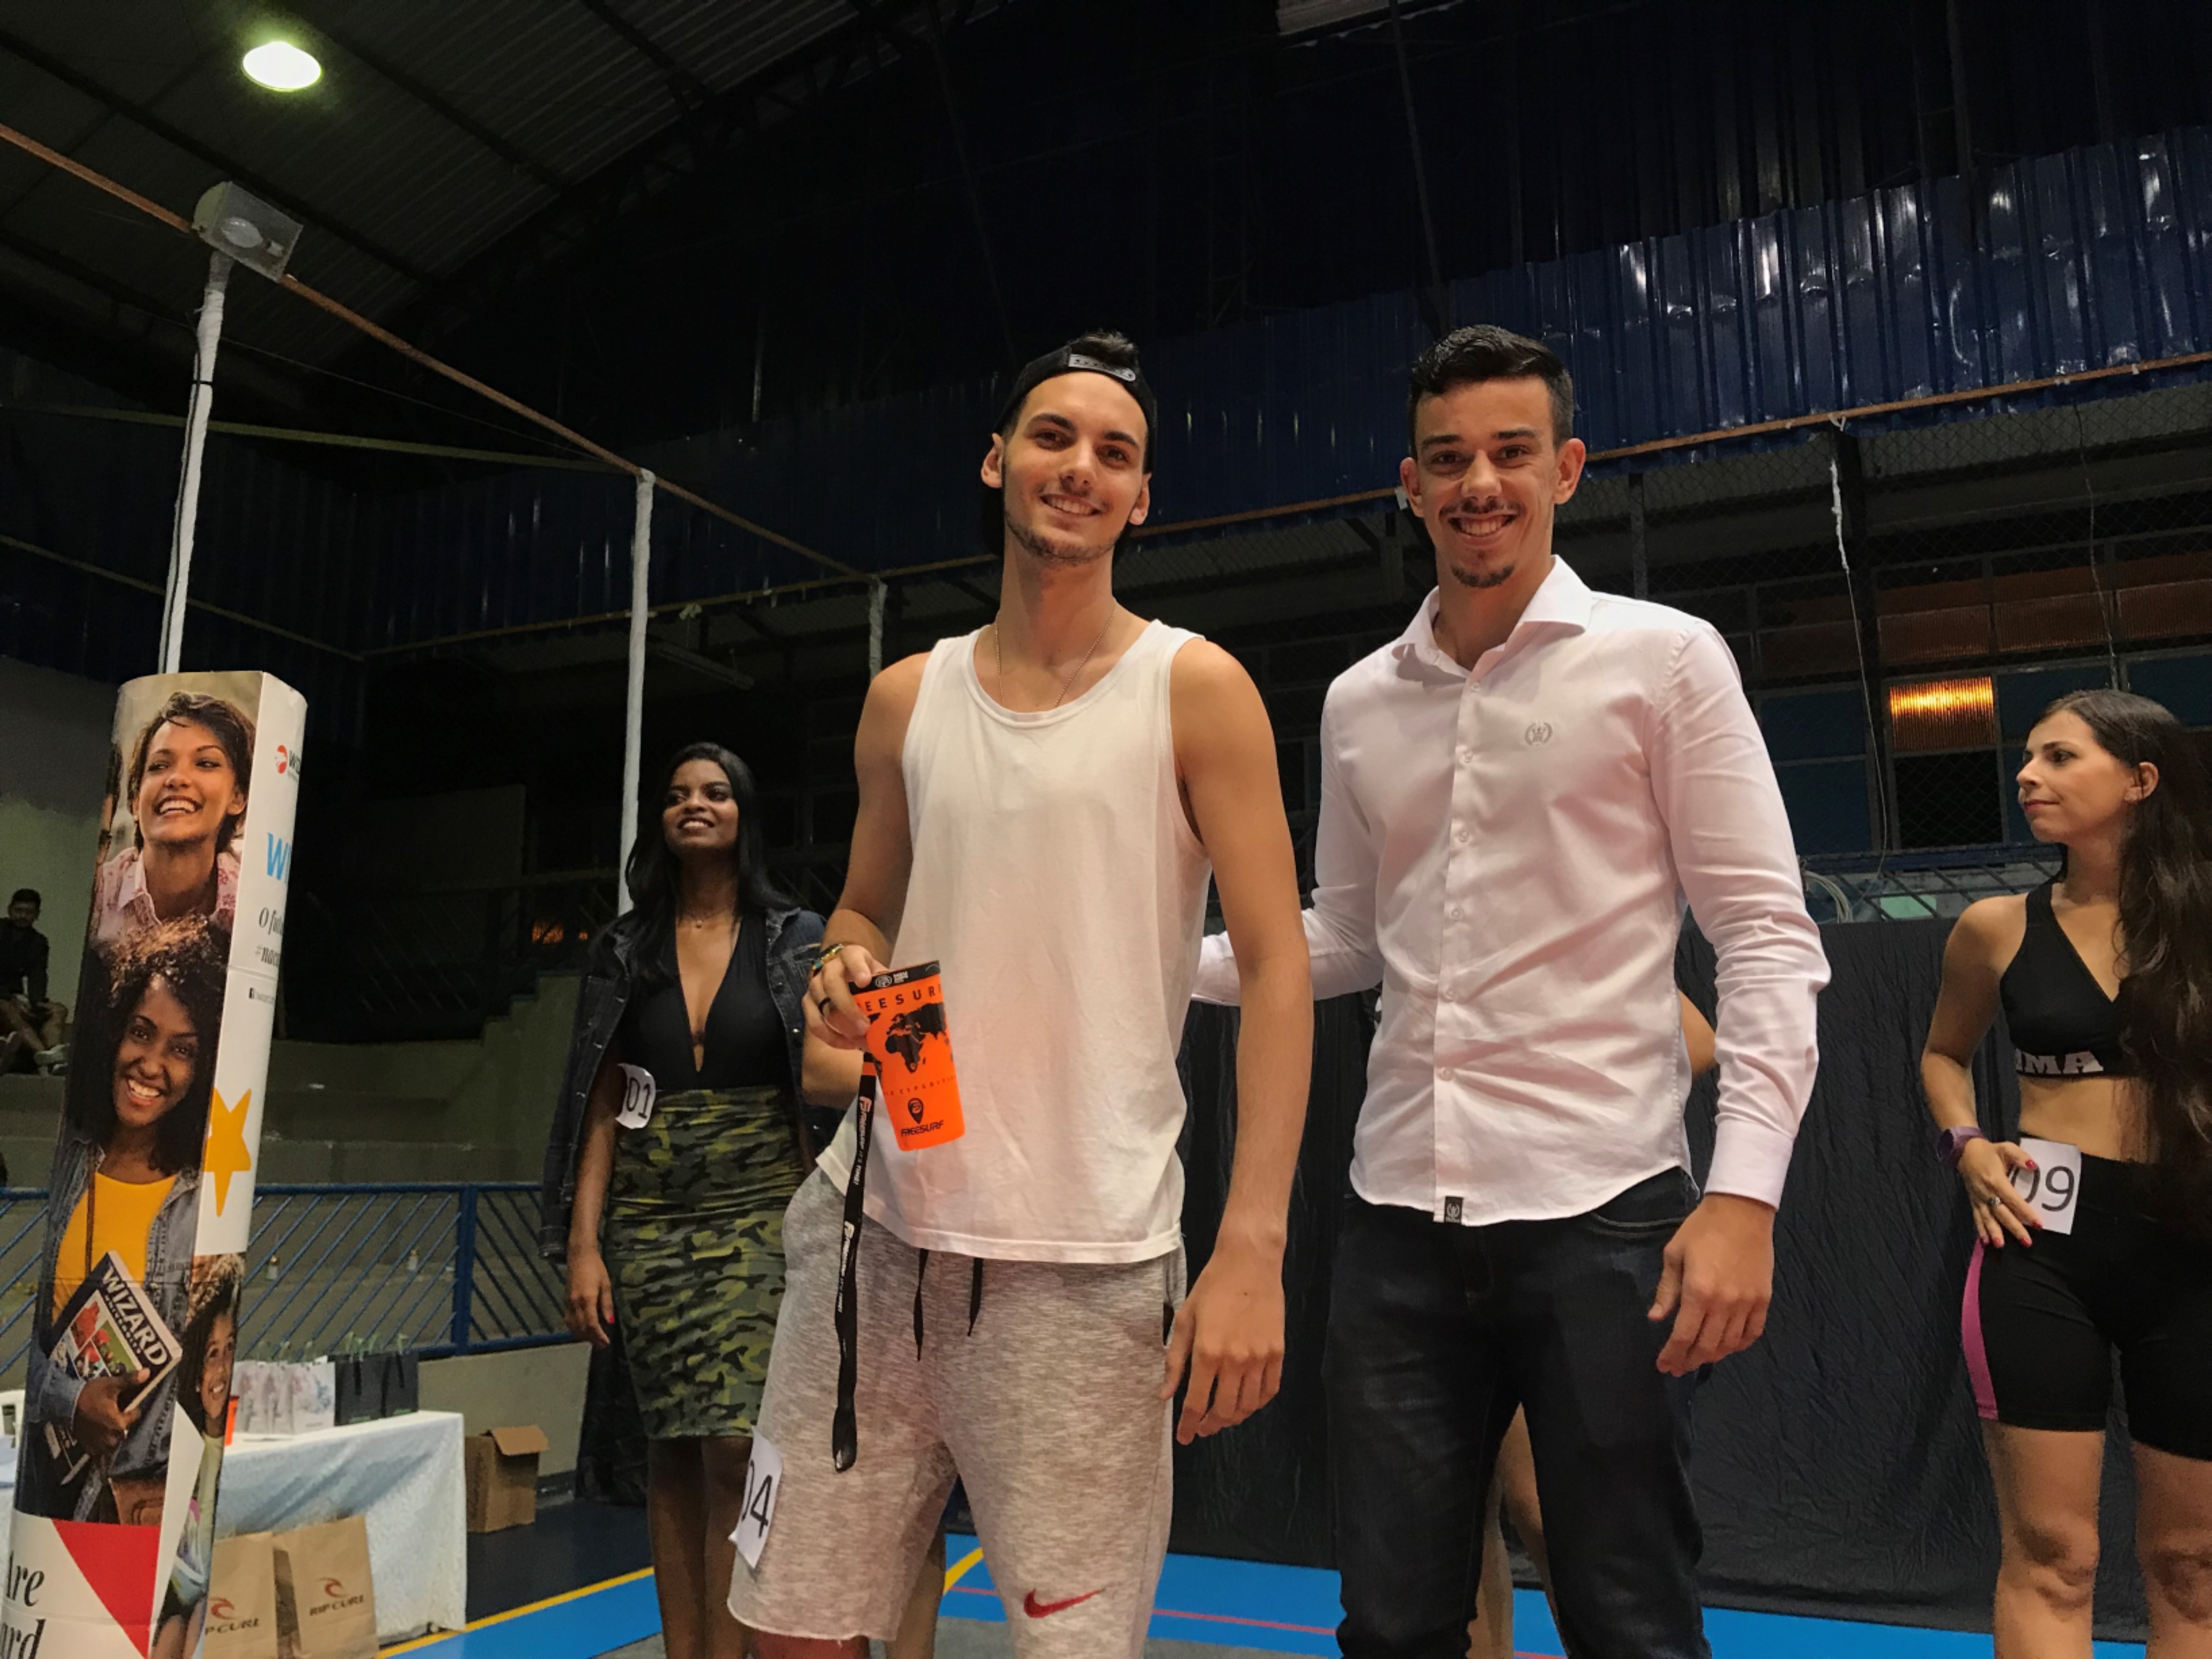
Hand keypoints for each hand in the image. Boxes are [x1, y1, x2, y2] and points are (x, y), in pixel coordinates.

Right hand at [73, 1370, 147, 1455]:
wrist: (64, 1403)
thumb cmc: (90, 1394)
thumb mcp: (112, 1385)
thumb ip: (130, 1381)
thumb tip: (147, 1372)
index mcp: (119, 1423)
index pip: (134, 1416)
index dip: (132, 1408)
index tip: (126, 1403)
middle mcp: (110, 1436)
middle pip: (124, 1430)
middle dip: (122, 1423)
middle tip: (116, 1412)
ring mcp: (98, 1443)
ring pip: (112, 1442)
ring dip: (112, 1434)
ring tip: (108, 1423)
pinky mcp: (87, 1445)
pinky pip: (99, 1447)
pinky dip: (100, 1442)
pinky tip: (98, 1431)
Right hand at [565, 1248, 615, 1347]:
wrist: (579, 1256)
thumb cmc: (596, 1268)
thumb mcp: (606, 1285)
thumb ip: (607, 1304)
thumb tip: (610, 1322)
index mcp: (587, 1299)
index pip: (592, 1324)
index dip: (598, 1336)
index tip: (606, 1343)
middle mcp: (575, 1303)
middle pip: (582, 1328)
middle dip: (592, 1339)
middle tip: (602, 1345)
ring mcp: (568, 1303)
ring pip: (573, 1326)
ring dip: (583, 1336)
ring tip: (594, 1340)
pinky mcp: (565, 1302)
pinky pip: (568, 1320)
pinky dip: (575, 1329)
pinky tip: (583, 1330)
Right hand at [804, 945, 887, 1051]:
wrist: (847, 975)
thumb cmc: (868, 977)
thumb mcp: (879, 975)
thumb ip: (889, 984)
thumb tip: (908, 1001)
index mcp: (851, 956)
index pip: (851, 956)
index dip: (857, 968)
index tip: (865, 981)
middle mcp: (829, 968)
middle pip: (832, 984)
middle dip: (848, 1008)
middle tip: (865, 1026)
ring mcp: (815, 985)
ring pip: (822, 1006)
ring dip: (841, 1027)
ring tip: (860, 1039)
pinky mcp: (808, 1003)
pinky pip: (814, 1022)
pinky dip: (831, 1036)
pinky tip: (849, 1044)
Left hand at [1160, 1228, 1285, 1443]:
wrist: (1250, 1262)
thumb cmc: (1212, 1287)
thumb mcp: (1185, 1320)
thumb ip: (1175, 1360)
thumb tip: (1164, 1394)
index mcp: (1207, 1353)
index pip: (1196, 1402)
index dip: (1189, 1425)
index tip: (1184, 1438)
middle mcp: (1235, 1361)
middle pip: (1224, 1410)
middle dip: (1210, 1425)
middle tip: (1202, 1428)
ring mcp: (1260, 1358)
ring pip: (1248, 1405)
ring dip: (1233, 1419)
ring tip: (1222, 1418)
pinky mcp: (1277, 1353)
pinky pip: (1269, 1390)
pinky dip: (1257, 1404)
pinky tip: (1247, 1403)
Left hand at [1648, 1194, 1773, 1375]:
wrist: (1742, 1211)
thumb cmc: (1702, 1229)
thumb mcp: (1674, 1255)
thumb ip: (1666, 1290)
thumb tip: (1656, 1318)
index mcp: (1698, 1292)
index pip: (1683, 1336)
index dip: (1672, 1355)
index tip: (1663, 1366)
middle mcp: (1724, 1303)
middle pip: (1706, 1346)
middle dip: (1689, 1361)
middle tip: (1677, 1367)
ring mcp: (1747, 1303)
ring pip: (1729, 1344)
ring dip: (1712, 1356)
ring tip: (1698, 1358)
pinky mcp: (1763, 1300)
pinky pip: (1752, 1333)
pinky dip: (1739, 1345)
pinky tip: (1727, 1347)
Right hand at [1958, 1138, 2040, 1247]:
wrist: (1964, 1151)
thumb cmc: (1989, 1151)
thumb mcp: (2006, 1148)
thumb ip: (2020, 1156)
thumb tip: (2034, 1167)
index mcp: (1995, 1180)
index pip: (2013, 1199)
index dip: (2026, 1212)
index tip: (2038, 1224)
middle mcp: (1986, 1192)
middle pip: (2002, 1213)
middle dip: (2015, 1228)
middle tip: (2027, 1241)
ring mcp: (1978, 1198)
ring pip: (1988, 1218)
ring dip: (1994, 1232)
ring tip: (2001, 1245)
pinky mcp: (1973, 1201)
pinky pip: (1976, 1217)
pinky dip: (1980, 1229)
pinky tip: (1985, 1241)